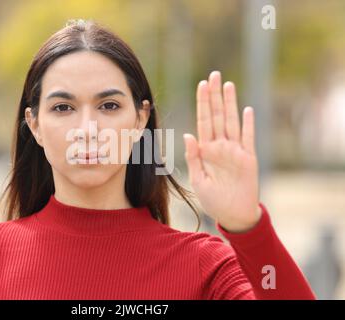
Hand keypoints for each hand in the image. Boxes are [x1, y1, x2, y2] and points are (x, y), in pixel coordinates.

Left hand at [183, 71, 260, 232]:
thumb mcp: (198, 179)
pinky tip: (247, 109)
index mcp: (206, 150)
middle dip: (215, 95)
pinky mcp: (249, 158)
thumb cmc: (214, 200)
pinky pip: (248, 137)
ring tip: (227, 85)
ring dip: (230, 103)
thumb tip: (188, 135)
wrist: (233, 215)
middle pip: (216, 115)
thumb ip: (194, 156)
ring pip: (232, 121)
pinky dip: (248, 124)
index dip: (202, 103)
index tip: (201, 85)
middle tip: (214, 75)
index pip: (203, 121)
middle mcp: (220, 146)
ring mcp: (235, 150)